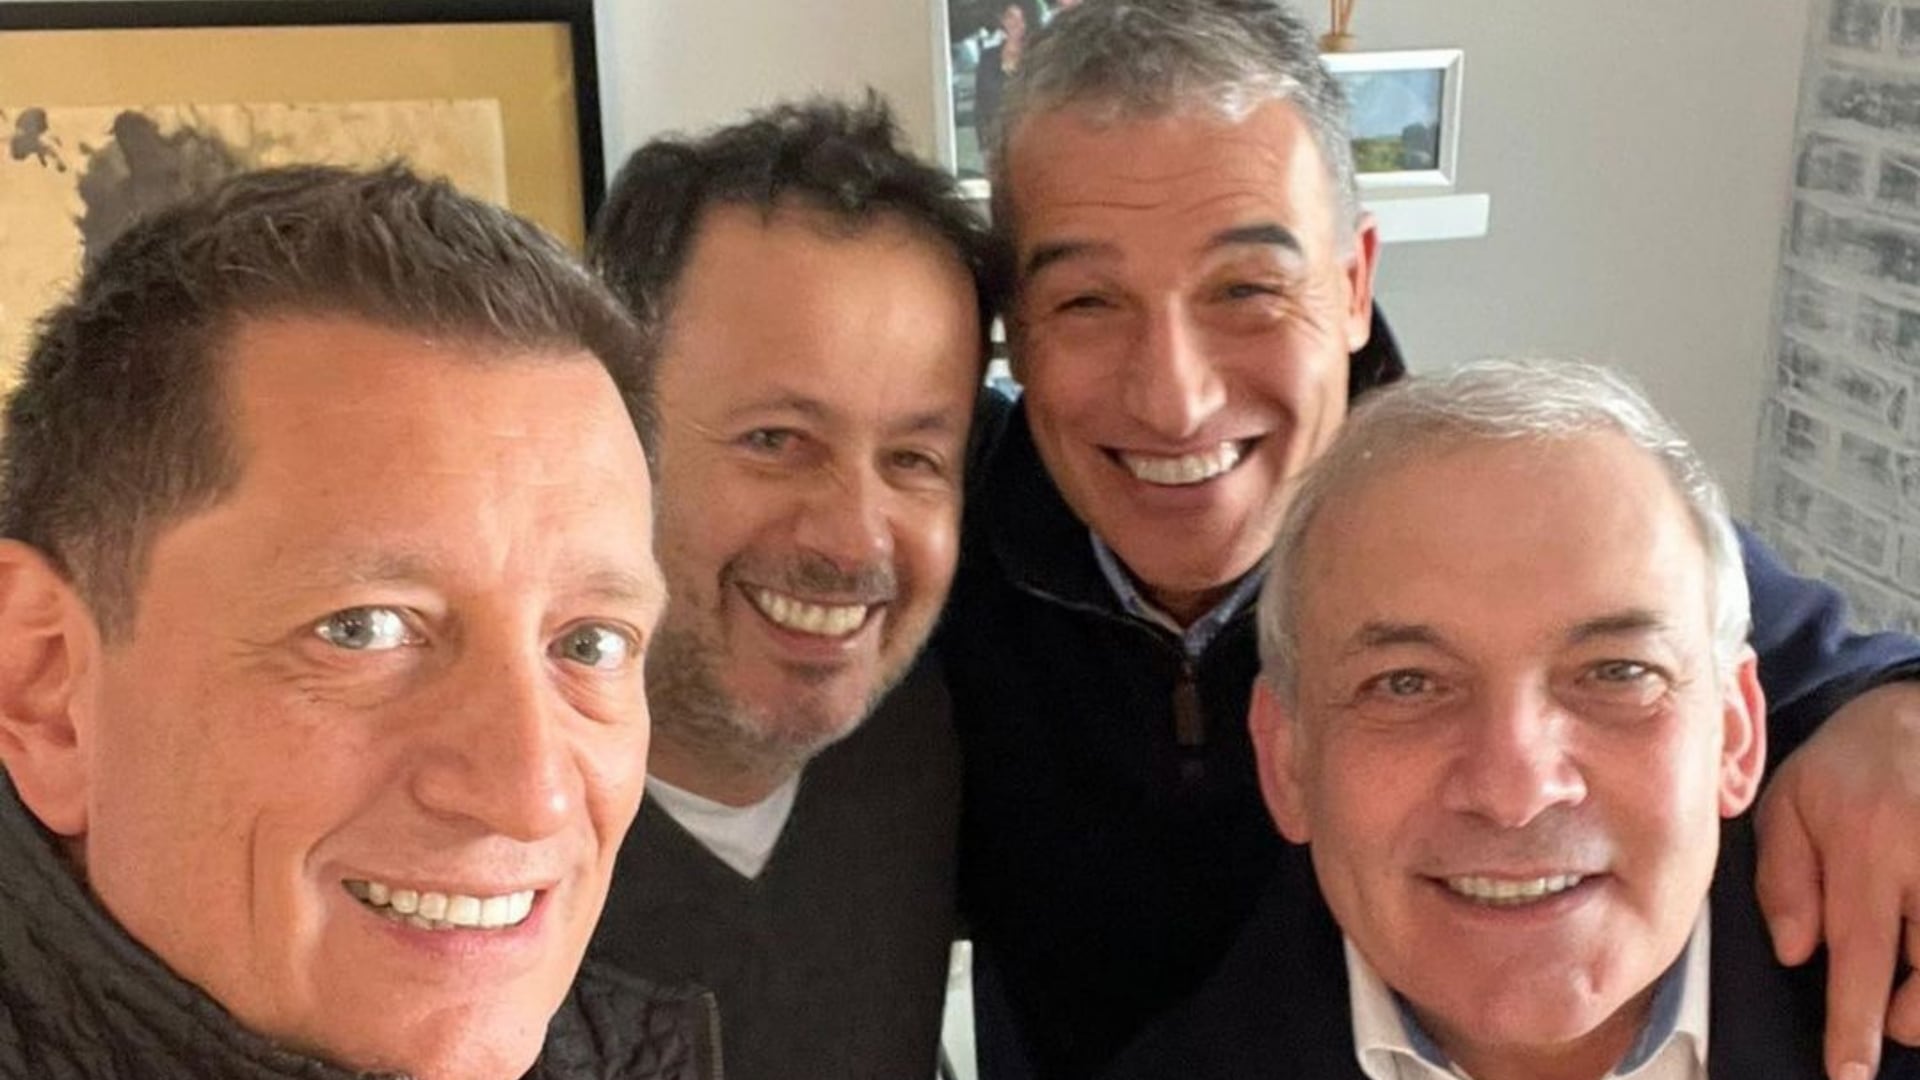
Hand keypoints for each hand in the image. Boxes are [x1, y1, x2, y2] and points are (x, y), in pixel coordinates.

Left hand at [1757, 680, 1919, 1079]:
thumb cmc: (1846, 767)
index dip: (1856, 1021)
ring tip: (1909, 985)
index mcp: (1866, 843)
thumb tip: (1794, 952)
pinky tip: (1919, 955)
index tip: (1849, 1071)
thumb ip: (1782, 878)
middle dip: (1909, 1012)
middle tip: (1887, 1009)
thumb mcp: (1787, 805)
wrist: (1917, 711)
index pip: (1861, 951)